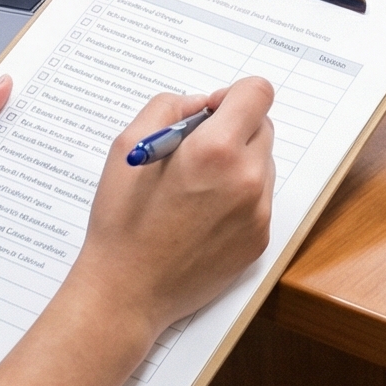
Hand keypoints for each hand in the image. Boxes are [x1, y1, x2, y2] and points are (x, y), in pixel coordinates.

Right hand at [65, 76, 275, 338]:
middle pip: (263, 127)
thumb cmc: (122, 222)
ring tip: (194, 189)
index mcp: (215, 150)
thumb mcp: (127, 146)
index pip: (257, 93)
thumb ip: (168, 108)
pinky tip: (202, 215)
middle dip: (233, 129)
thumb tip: (201, 104)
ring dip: (237, 163)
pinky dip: (238, 197)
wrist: (127, 292)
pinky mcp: (259, 239)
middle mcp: (247, 179)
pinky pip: (259, 199)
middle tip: (194, 152)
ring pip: (262, 164)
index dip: (233, 95)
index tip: (211, 112)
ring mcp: (258, 213)